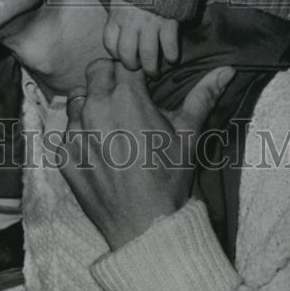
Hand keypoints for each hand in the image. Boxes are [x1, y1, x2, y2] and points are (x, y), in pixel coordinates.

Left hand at [60, 59, 233, 250]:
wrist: (145, 228)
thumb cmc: (170, 179)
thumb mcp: (188, 134)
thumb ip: (203, 95)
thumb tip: (226, 70)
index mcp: (126, 97)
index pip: (124, 62)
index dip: (134, 70)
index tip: (142, 82)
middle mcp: (95, 108)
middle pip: (96, 72)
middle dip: (110, 78)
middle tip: (125, 98)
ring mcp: (75, 131)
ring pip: (76, 98)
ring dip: (90, 102)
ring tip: (109, 121)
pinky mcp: (63, 154)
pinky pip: (64, 130)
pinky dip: (77, 131)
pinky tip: (95, 146)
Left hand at [103, 0, 179, 73]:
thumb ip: (118, 8)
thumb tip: (113, 17)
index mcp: (117, 14)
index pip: (109, 43)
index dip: (115, 54)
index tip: (121, 56)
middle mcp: (131, 22)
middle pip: (127, 54)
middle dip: (132, 66)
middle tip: (138, 68)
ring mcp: (150, 24)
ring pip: (148, 56)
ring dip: (152, 69)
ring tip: (155, 72)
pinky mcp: (169, 23)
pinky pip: (170, 48)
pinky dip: (172, 57)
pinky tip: (172, 59)